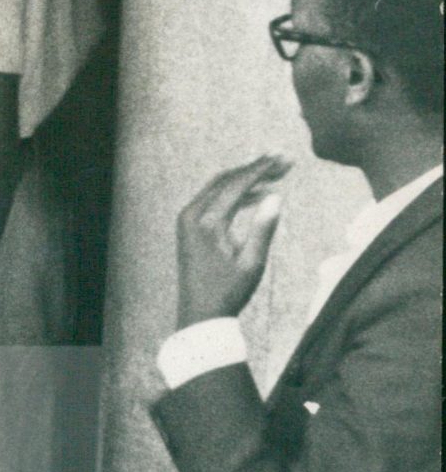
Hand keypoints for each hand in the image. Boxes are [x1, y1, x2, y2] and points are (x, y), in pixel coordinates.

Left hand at [176, 156, 289, 325]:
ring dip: (247, 180)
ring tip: (277, 173)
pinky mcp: (189, 227)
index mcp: (204, 222)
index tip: (283, 157)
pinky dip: (236, 195)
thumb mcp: (252, 262)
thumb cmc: (228, 292)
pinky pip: (214, 201)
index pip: (235, 185)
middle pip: (225, 180)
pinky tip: (260, 196)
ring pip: (219, 188)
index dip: (261, 169)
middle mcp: (191, 216)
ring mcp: (187, 220)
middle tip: (284, 160)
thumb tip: (276, 197)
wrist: (200, 315)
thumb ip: (264, 228)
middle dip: (255, 168)